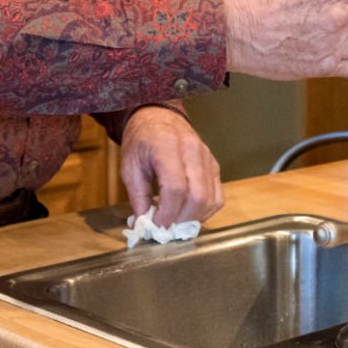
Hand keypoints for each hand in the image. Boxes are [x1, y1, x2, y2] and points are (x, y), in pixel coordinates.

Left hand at [119, 106, 221, 226]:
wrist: (159, 118)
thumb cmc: (142, 142)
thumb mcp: (129, 167)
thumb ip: (137, 197)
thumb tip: (144, 225)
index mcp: (166, 146)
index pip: (175, 188)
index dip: (167, 213)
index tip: (156, 225)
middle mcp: (192, 150)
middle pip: (197, 196)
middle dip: (181, 220)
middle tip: (166, 229)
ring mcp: (207, 158)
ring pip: (211, 199)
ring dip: (194, 219)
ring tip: (176, 222)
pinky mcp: (214, 166)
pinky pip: (218, 196)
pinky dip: (206, 211)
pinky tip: (189, 214)